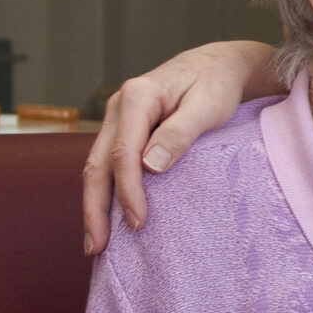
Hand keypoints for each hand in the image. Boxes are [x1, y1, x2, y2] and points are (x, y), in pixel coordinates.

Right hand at [82, 40, 277, 253]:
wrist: (218, 65)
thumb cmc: (216, 84)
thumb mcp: (208, 106)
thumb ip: (179, 133)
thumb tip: (150, 166)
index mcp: (137, 97)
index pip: (123, 152)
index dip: (128, 190)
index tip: (138, 221)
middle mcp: (118, 107)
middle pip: (97, 163)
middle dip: (94, 207)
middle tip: (96, 247)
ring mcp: (117, 119)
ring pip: (96, 166)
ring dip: (94, 205)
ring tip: (95, 244)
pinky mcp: (124, 131)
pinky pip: (108, 165)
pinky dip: (105, 193)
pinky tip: (107, 218)